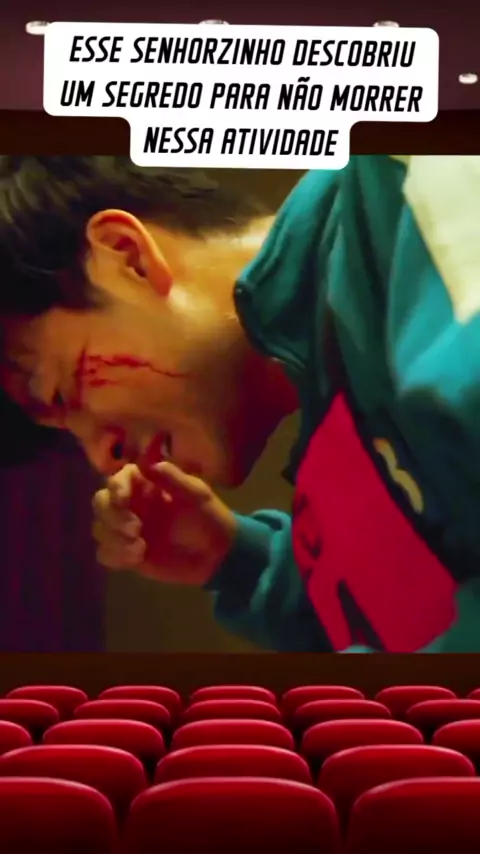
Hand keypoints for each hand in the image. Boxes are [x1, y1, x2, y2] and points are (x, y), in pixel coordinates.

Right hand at [92, 462, 235, 585]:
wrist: (216, 554)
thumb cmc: (209, 517)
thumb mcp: (196, 494)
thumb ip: (172, 478)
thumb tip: (146, 462)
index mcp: (145, 484)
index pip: (118, 478)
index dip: (116, 487)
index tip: (123, 500)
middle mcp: (131, 503)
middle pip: (100, 502)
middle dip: (112, 516)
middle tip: (136, 529)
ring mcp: (126, 528)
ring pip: (99, 528)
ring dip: (114, 538)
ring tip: (140, 548)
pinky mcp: (126, 552)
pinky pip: (105, 553)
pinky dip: (115, 555)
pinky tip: (137, 558)